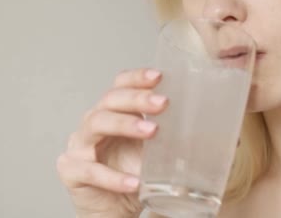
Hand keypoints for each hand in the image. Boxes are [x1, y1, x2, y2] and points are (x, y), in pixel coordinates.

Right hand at [56, 69, 167, 217]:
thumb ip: (170, 134)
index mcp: (112, 112)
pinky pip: (91, 170)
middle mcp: (93, 123)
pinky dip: (114, 177)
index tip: (159, 76)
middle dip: (138, 98)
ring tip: (152, 132)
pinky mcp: (72, 171)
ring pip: (97, 124)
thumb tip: (209, 123)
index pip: (120, 85)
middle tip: (163, 103)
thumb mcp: (155, 150)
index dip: (137, 78)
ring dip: (125, 124)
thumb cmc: (132, 172)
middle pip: (110, 100)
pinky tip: (134, 182)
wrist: (115, 209)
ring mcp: (79, 145)